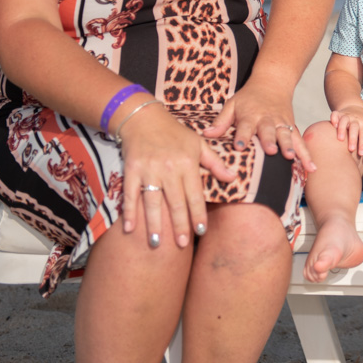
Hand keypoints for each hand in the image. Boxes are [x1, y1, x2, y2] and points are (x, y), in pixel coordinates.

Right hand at [119, 104, 237, 248]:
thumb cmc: (174, 133)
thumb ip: (215, 163)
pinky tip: (130, 230)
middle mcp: (169, 168)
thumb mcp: (198, 143)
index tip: (201, 230)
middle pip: (175, 201)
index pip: (195, 194)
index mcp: (188, 163)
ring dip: (154, 223)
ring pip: (153, 201)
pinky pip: (130, 194)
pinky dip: (130, 212)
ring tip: (156, 243)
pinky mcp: (131, 170)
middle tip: (182, 244)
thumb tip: (233, 178)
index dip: (198, 213)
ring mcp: (149, 170)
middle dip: (179, 225)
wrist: (143, 118)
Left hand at [203, 82, 315, 172]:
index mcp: (250, 115)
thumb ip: (221, 121)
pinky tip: (311, 167)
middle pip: (268, 131)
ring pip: (286, 135)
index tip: (239, 147)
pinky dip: (306, 154)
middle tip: (271, 150)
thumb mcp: (232, 104)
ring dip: (289, 146)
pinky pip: (300, 141)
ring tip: (291, 157)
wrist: (273, 82)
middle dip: (270, 140)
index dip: (242, 137)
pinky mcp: (292, 127)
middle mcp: (267, 119)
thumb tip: (206, 135)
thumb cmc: (249, 97)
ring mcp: (282, 123)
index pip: (245, 127)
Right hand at [329, 105, 362, 155]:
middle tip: (351, 149)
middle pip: (354, 127)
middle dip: (353, 138)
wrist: (356, 108)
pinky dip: (333, 118)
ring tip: (340, 139)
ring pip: (344, 120)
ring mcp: (346, 115)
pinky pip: (335, 114)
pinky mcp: (338, 113)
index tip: (361, 154)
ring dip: (342, 129)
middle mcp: (355, 119)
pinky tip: (333, 125)